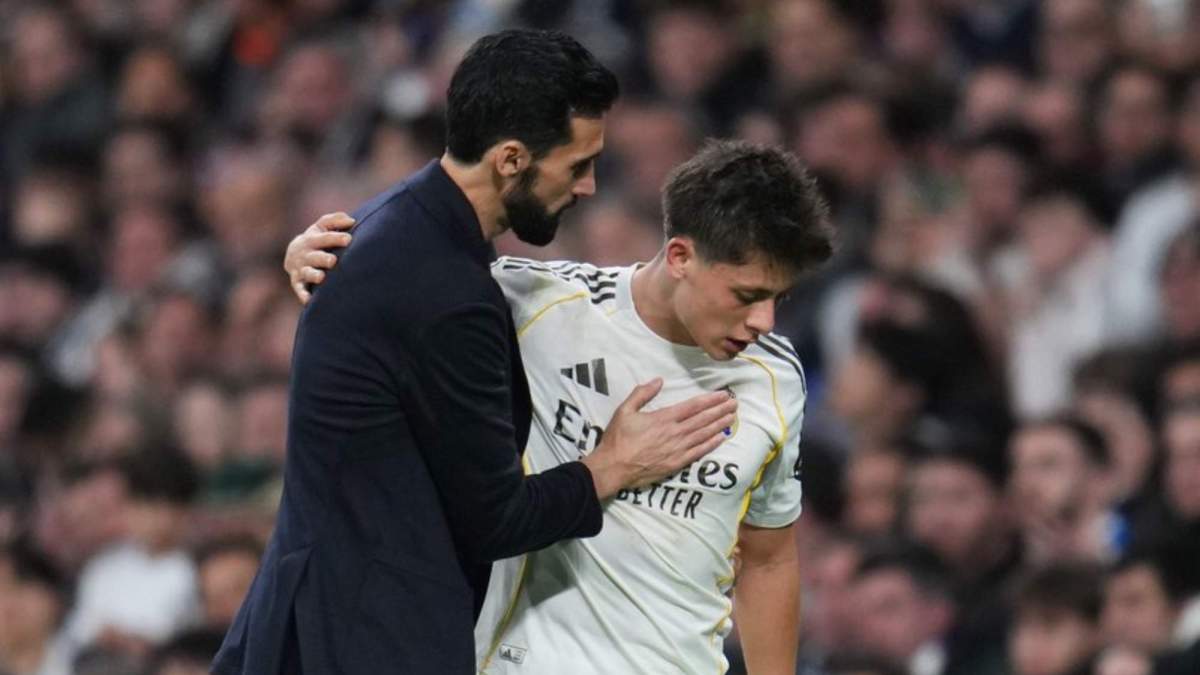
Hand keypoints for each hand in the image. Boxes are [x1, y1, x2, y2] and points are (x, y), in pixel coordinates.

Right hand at [284, 212, 354, 303]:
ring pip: (307, 273)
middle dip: (323, 258)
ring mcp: (302, 269)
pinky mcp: (298, 283)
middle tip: (333, 261)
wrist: (293, 255)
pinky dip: (303, 295)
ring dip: (314, 275)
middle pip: (315, 256)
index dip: (336, 238)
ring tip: (322, 278)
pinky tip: (309, 300)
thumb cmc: (317, 239)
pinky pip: (300, 289)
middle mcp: (306, 254)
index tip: (349, 239)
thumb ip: (334, 221)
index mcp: (313, 239)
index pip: (325, 238)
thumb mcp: (321, 227)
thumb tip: (352, 220)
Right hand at [582, 379, 735, 499]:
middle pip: (703, 419)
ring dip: (720, 425)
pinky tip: (721, 438)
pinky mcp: (676, 463)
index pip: (693, 406)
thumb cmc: (617, 439)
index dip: (710, 400)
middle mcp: (674, 432)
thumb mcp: (624, 410)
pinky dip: (711, 444)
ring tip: (732, 417)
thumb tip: (658, 380)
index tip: (724, 395)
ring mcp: (677, 449)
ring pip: (704, 434)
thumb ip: (642, 393)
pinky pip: (698, 452)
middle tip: (734, 404)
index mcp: (663, 418)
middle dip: (720, 410)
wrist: (613, 468)